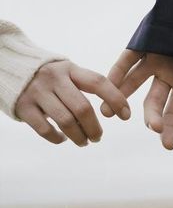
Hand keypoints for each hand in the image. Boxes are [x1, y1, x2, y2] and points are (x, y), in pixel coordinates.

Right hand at [16, 60, 130, 145]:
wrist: (10, 66)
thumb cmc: (48, 75)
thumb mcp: (66, 71)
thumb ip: (83, 86)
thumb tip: (108, 109)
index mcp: (70, 68)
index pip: (98, 82)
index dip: (116, 99)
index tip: (126, 115)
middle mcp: (54, 79)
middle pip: (83, 108)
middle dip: (95, 128)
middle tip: (98, 137)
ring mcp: (37, 93)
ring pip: (66, 122)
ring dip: (80, 137)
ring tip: (84, 141)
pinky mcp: (24, 107)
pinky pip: (45, 130)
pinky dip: (58, 139)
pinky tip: (63, 139)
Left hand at [101, 50, 172, 149]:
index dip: (171, 128)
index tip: (168, 144)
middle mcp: (167, 75)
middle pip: (154, 101)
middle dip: (152, 116)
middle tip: (152, 127)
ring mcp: (154, 59)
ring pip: (134, 81)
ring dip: (120, 96)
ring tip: (108, 113)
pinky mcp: (145, 42)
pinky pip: (128, 58)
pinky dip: (118, 71)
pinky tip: (108, 84)